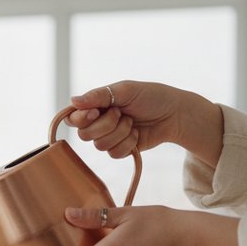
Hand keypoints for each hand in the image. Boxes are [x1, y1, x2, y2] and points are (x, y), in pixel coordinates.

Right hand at [66, 80, 222, 163]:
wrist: (174, 114)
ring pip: (100, 146)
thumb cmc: (151, 97)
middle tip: (122, 113)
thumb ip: (98, 96)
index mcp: (95, 105)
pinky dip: (128, 143)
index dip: (82, 119)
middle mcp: (98, 122)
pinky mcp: (120, 149)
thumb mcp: (125, 90)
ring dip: (120, 133)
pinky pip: (114, 154)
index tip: (97, 111)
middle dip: (106, 125)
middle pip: (84, 135)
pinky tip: (137, 134)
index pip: (73, 118)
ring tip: (132, 122)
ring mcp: (108, 137)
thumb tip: (72, 101)